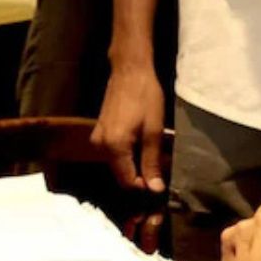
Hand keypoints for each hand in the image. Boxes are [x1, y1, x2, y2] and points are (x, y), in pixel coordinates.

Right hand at [91, 64, 165, 191]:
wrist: (129, 71)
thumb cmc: (145, 97)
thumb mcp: (154, 131)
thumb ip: (152, 162)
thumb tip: (154, 189)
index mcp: (114, 147)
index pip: (127, 181)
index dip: (144, 185)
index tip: (160, 181)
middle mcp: (100, 146)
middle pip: (121, 173)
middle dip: (141, 173)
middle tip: (162, 164)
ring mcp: (98, 138)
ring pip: (118, 162)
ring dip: (136, 162)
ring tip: (156, 152)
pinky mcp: (99, 131)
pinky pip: (114, 151)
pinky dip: (129, 152)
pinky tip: (144, 143)